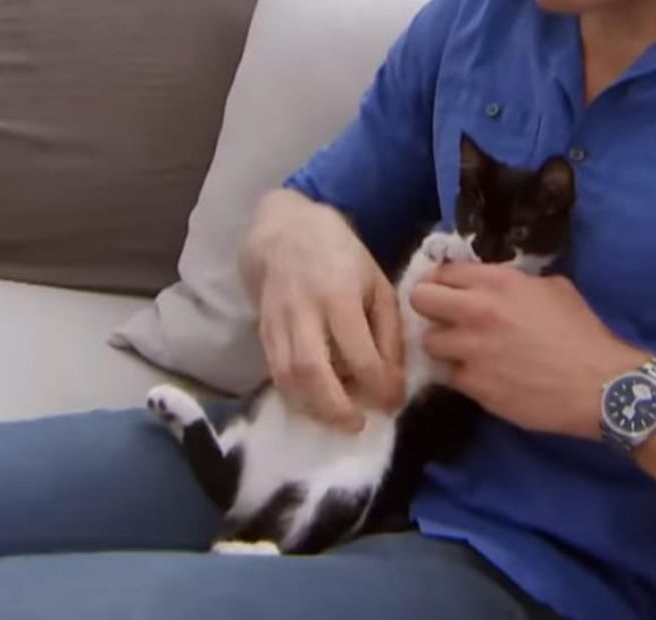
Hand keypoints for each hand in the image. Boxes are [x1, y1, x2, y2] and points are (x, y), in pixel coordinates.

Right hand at [254, 240, 404, 433]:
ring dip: (313, 409)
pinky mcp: (262, 332)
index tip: (393, 402)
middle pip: (313, 373)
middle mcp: (303, 312)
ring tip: (339, 419)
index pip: (359, 354)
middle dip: (337, 409)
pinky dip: (296, 397)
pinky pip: (275, 374)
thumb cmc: (342, 256)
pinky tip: (316, 403)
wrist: (285, 231)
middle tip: (359, 424)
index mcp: (339, 295)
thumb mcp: (377, 284)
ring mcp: (277, 323)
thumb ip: (388, 332)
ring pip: (287, 379)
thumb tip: (392, 382)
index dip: (379, 387)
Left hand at [409, 261, 644, 438]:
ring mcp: (471, 350)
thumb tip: (496, 287)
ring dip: (444, 346)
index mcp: (496, 282)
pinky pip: (451, 376)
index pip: (442, 270)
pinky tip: (484, 377)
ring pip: (428, 342)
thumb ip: (516, 283)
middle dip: (429, 308)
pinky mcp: (474, 386)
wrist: (598, 385)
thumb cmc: (582, 332)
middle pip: (420, 299)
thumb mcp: (553, 289)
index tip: (449, 291)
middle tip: (445, 319)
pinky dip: (463, 377)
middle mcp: (476, 311)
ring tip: (464, 352)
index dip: (443, 281)